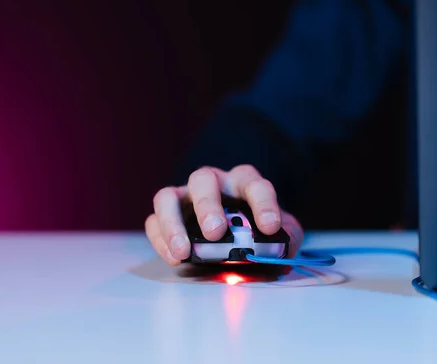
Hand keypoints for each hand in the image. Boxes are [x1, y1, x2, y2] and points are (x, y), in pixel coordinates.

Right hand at [145, 164, 303, 265]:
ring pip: (168, 196)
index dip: (263, 204)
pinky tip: (175, 258)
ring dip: (173, 223)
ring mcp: (184, 197)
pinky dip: (160, 239)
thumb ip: (283, 241)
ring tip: (184, 251)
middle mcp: (212, 183)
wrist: (238, 241)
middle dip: (208, 206)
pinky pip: (153, 221)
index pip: (254, 184)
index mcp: (243, 183)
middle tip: (215, 233)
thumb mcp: (280, 237)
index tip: (270, 227)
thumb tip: (277, 252)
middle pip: (203, 179)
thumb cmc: (259, 233)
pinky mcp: (165, 216)